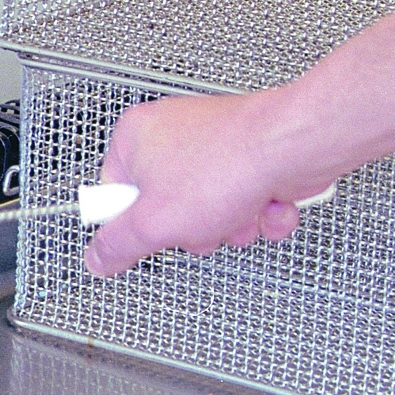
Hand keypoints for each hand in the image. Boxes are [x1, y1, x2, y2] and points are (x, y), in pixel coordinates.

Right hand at [83, 90, 324, 277]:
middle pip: (166, 208)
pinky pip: (245, 200)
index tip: (150, 231)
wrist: (297, 145)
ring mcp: (215, 144)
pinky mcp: (251, 155)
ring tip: (239, 212)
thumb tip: (97, 259)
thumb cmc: (230, 164)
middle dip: (193, 228)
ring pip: (210, 210)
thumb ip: (117, 245)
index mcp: (136, 137)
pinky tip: (266, 204)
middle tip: (200, 222)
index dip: (134, 223)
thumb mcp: (153, 223)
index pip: (114, 195)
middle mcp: (173, 134)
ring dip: (231, 225)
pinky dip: (259, 211)